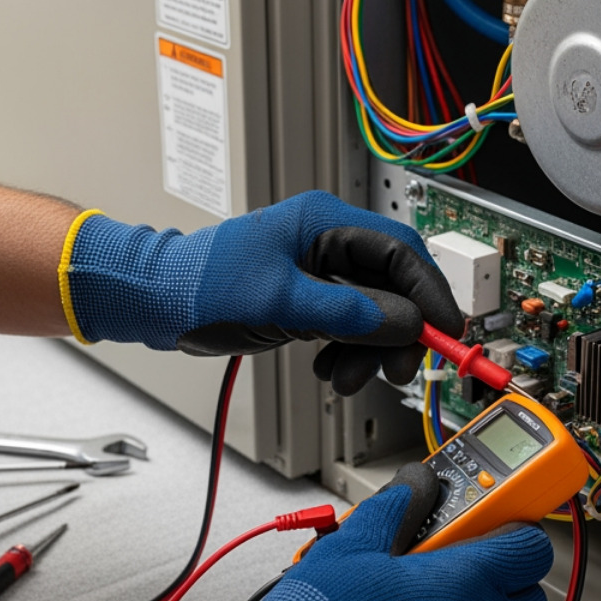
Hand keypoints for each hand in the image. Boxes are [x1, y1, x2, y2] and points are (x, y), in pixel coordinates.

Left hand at [61, 191, 463, 392]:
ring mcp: (317, 268)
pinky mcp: (308, 295)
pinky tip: (328, 369)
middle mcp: (327, 239)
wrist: (155, 301)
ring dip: (368, 348)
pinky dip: (347, 350)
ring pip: (372, 309)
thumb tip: (404, 322)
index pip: (402, 251)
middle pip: (393, 283)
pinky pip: (348, 323)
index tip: (445, 332)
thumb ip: (348, 313)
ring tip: (344, 378)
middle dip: (398, 330)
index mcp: (324, 222)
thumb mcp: (282, 303)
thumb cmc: (201, 287)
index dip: (429, 294)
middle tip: (395, 368)